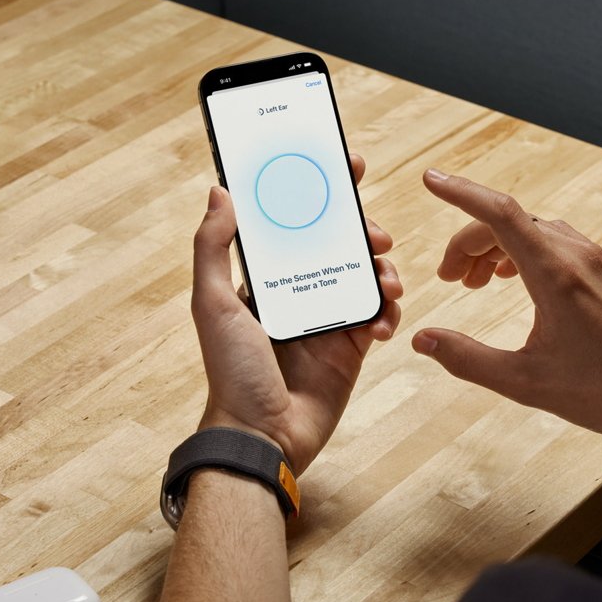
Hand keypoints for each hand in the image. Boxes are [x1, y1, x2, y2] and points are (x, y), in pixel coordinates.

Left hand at [191, 154, 402, 473]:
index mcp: (266, 276)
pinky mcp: (352, 346)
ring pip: (367, 274)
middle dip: (364, 230)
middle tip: (375, 234)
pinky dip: (388, 312)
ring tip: (385, 282)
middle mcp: (299, 290)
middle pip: (341, 242)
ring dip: (383, 270)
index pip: (296, 220)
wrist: (263, 436)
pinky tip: (383, 323)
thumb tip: (219, 190)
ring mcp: (328, 317)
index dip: (322, 190)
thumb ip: (214, 247)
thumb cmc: (231, 372)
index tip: (347, 165)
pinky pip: (380, 315)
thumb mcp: (213, 303)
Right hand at [411, 169, 601, 486]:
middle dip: (471, 242)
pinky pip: (559, 243)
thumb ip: (467, 358)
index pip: (500, 214)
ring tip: (476, 282)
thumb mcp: (525, 382)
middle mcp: (579, 256)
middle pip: (512, 222)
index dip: (460, 192)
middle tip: (449, 278)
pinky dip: (527, 252)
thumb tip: (422, 339)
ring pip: (536, 231)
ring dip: (499, 247)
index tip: (431, 180)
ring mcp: (599, 261)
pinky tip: (516, 279)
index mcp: (557, 275)